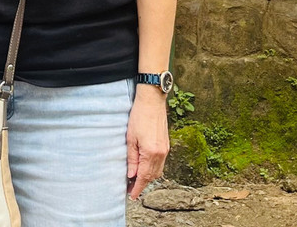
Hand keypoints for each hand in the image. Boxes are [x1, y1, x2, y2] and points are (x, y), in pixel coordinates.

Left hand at [126, 85, 168, 199]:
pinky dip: (153, 168)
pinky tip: (144, 167)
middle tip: (130, 188)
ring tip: (136, 179)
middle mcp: (161, 154)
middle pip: (152, 176)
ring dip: (148, 177)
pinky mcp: (166, 144)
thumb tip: (131, 175)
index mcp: (151, 153)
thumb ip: (132, 159)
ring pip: (158, 171)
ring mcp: (165, 149)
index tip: (132, 196)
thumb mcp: (130, 138)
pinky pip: (161, 163)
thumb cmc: (139, 116)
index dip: (137, 188)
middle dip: (142, 184)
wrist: (152, 101)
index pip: (144, 177)